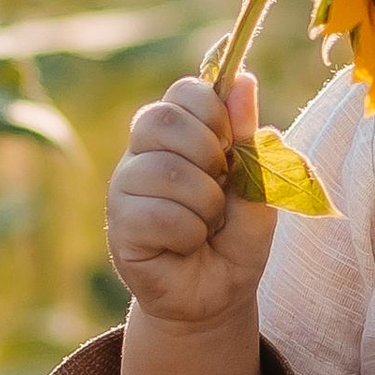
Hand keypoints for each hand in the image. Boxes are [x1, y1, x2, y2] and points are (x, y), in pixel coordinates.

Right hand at [106, 74, 276, 328]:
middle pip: (161, 119)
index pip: (184, 91)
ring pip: (163, 171)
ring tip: (207, 224)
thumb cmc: (236, 236)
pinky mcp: (119, 227)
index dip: (214, 112)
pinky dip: (188, 233)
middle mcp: (143, 153)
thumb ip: (247, 136)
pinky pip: (156, 215)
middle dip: (208, 154)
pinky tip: (186, 245)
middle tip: (220, 188)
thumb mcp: (255, 185)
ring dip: (205, 203)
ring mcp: (125, 189)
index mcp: (177, 134)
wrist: (220, 294)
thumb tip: (244, 80)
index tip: (232, 146)